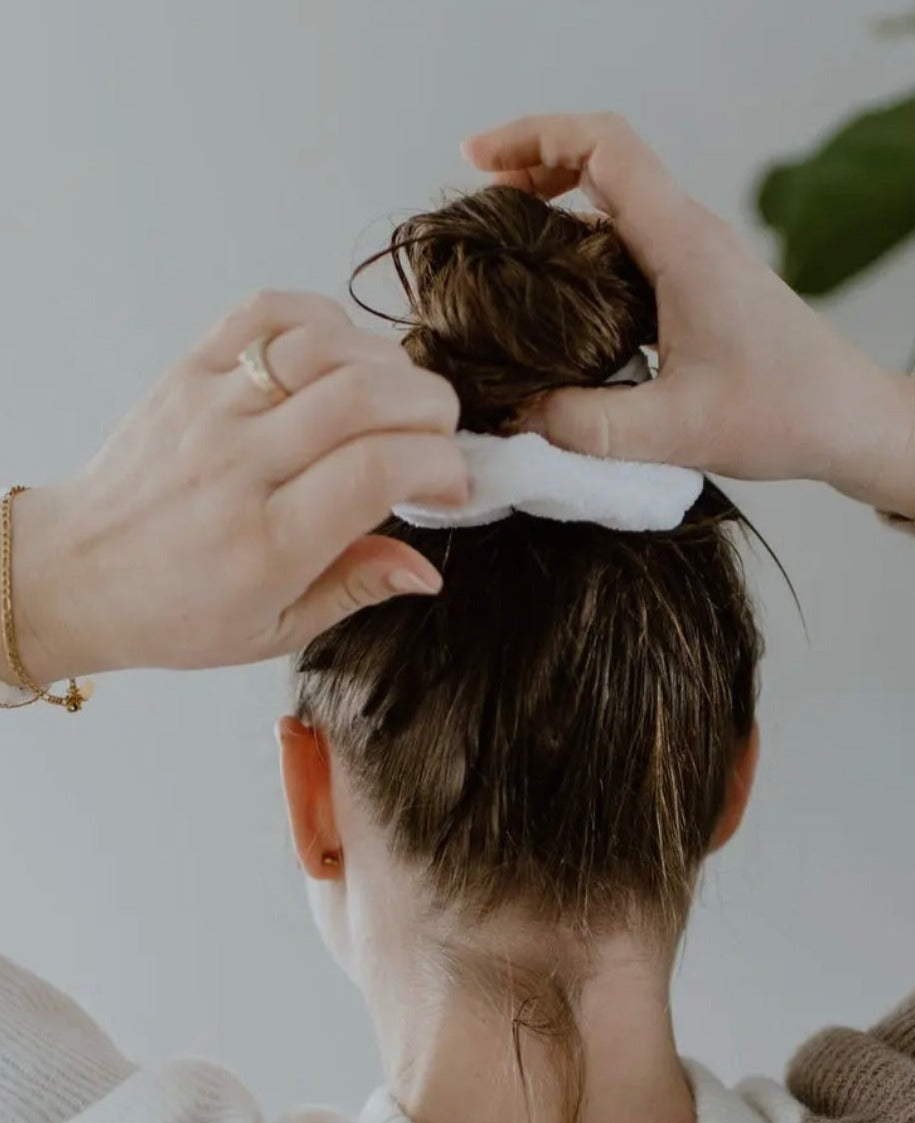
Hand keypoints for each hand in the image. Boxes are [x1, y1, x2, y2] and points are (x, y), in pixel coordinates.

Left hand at [5, 291, 465, 686]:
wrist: (76, 570)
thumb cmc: (177, 609)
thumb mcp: (275, 630)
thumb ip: (356, 587)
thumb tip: (428, 569)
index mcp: (266, 544)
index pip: (376, 471)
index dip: (439, 465)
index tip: (451, 486)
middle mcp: (237, 465)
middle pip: (364, 396)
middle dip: (432, 409)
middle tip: (436, 439)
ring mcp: (211, 407)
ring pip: (326, 346)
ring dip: (388, 364)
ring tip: (396, 402)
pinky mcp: (192, 370)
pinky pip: (271, 312)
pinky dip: (327, 321)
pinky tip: (344, 360)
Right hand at [463, 113, 914, 517]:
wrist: (856, 423)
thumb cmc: (786, 415)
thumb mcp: (674, 431)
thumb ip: (587, 427)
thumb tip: (519, 416)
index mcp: (684, 245)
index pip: (603, 147)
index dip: (532, 137)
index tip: (477, 160)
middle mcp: (692, 237)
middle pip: (604, 162)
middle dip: (533, 167)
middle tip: (482, 206)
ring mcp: (700, 259)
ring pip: (618, 204)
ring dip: (560, 209)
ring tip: (507, 246)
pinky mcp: (704, 287)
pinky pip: (634, 245)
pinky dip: (588, 249)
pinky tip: (562, 297)